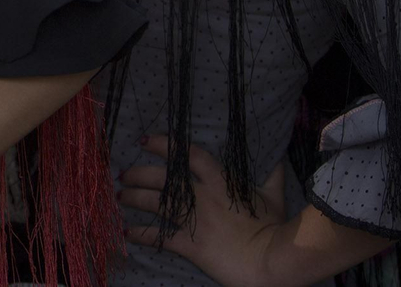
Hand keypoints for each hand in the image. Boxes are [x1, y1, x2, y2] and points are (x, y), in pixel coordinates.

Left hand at [118, 135, 287, 286]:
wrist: (272, 260)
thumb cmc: (275, 228)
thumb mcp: (275, 197)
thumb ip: (272, 176)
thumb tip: (279, 157)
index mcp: (220, 181)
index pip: (186, 154)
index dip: (164, 144)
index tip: (146, 140)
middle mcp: (201, 196)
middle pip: (161, 178)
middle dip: (139, 173)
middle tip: (124, 173)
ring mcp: (193, 220)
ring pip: (155, 203)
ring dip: (134, 198)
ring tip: (121, 195)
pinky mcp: (190, 245)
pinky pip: (159, 237)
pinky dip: (141, 234)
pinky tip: (127, 232)